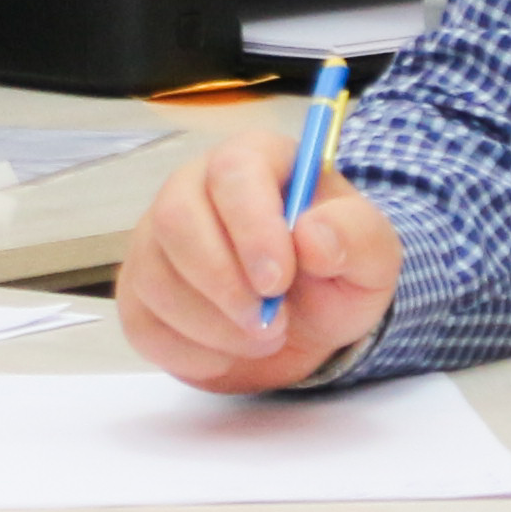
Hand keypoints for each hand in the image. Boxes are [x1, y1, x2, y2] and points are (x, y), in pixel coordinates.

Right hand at [119, 122, 402, 391]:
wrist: (305, 323)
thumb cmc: (333, 273)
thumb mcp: (371, 257)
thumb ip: (358, 236)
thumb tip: (313, 235)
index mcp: (255, 160)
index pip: (234, 171)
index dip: (251, 225)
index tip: (277, 281)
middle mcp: (193, 187)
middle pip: (176, 219)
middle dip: (224, 283)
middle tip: (270, 323)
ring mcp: (156, 239)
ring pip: (155, 277)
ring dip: (215, 325)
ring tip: (265, 336)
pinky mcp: (138, 291)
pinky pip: (143, 322)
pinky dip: (192, 351)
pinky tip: (230, 348)